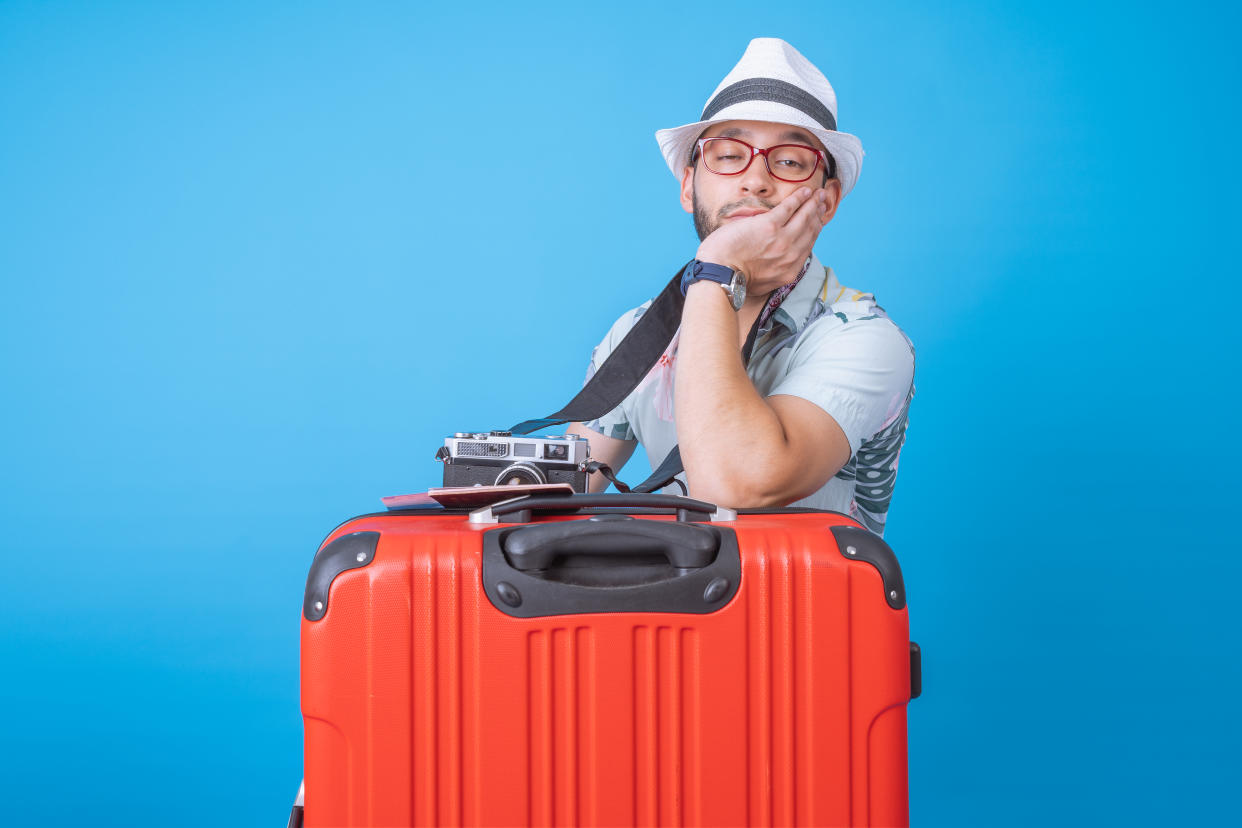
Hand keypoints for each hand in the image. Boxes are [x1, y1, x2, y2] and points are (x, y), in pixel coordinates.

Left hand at [695, 187, 828, 296]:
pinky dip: (800, 198)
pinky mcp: (770, 226)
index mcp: (788, 271)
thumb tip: (773, 266)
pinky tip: (805, 191)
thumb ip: (772, 272)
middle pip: (810, 231)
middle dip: (818, 214)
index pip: (807, 247)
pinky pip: (790, 208)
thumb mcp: (760, 282)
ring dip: (813, 203)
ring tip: (819, 194)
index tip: (819, 221)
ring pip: (805, 217)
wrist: (720, 276)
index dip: (815, 231)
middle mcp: (790, 256)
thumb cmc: (731, 279)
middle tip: (822, 203)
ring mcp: (782, 240)